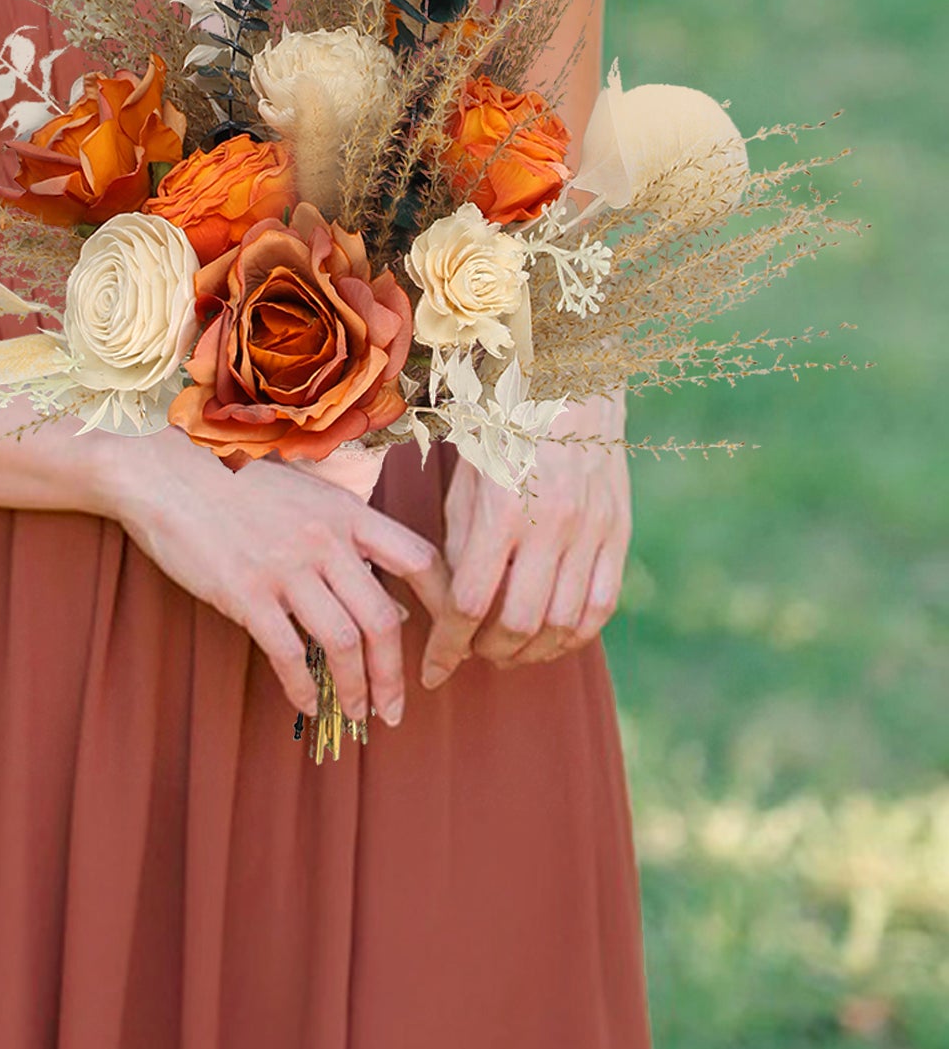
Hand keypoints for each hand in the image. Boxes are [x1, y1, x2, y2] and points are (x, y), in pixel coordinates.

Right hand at [103, 429, 455, 725]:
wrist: (166, 472)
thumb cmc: (237, 485)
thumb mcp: (307, 501)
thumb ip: (351, 546)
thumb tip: (393, 605)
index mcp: (347, 512)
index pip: (418, 559)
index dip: (443, 604)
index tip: (449, 639)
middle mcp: (325, 540)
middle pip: (382, 618)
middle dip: (394, 674)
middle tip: (396, 707)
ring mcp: (286, 566)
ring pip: (343, 642)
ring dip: (356, 689)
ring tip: (358, 714)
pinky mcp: (246, 592)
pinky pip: (289, 653)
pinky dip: (304, 688)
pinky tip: (308, 704)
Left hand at [422, 390, 631, 685]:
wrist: (571, 378)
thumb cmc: (503, 423)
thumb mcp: (465, 476)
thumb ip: (460, 543)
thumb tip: (454, 605)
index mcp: (503, 509)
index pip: (471, 604)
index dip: (447, 648)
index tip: (431, 671)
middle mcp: (552, 525)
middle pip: (518, 625)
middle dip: (487, 653)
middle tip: (470, 655)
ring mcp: (592, 531)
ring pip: (564, 625)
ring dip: (531, 652)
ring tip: (507, 652)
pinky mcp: (618, 531)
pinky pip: (602, 606)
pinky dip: (575, 635)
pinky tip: (553, 639)